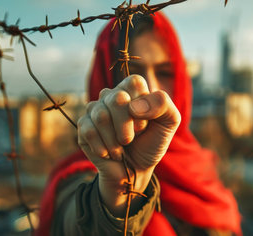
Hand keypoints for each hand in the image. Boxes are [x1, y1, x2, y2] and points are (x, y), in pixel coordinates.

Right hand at [77, 75, 180, 214]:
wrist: (135, 170)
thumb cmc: (152, 143)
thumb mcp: (169, 122)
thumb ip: (162, 104)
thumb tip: (132, 106)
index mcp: (133, 90)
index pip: (134, 82)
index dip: (142, 105)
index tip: (145, 124)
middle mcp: (112, 96)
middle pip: (116, 99)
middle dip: (127, 126)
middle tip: (130, 139)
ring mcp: (95, 110)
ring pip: (101, 116)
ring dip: (115, 141)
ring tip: (121, 149)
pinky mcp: (84, 126)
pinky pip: (88, 131)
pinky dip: (103, 148)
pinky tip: (109, 153)